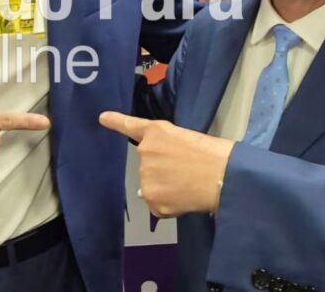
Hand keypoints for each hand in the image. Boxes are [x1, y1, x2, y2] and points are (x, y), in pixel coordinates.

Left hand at [99, 111, 233, 216]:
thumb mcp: (185, 141)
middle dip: (163, 172)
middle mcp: (144, 151)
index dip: (116, 122)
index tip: (102, 118)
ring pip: (152, 187)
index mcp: (155, 132)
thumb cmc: (213, 155)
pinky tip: (185, 199)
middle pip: (148, 166)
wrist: (222, 174)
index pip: (130, 126)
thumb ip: (164, 151)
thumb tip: (153, 180)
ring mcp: (145, 175)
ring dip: (166, 189)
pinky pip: (157, 206)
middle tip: (186, 172)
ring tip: (189, 185)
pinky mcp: (151, 197)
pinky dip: (169, 207)